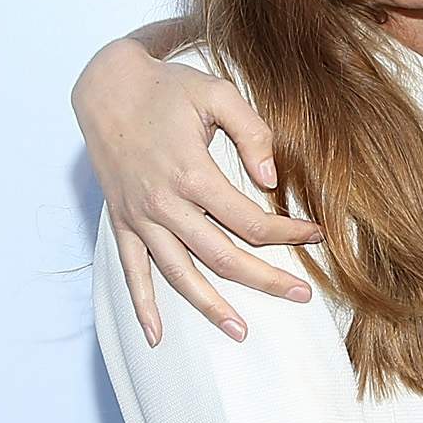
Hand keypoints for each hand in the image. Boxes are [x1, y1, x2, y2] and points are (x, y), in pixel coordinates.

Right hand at [70, 28, 320, 343]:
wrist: (107, 87)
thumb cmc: (167, 88)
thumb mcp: (216, 92)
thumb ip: (251, 132)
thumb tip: (271, 180)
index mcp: (192, 174)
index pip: (251, 221)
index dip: (288, 233)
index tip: (315, 234)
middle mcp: (165, 205)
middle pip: (223, 257)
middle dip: (267, 280)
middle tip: (302, 295)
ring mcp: (140, 218)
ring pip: (181, 275)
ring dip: (211, 307)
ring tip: (240, 331)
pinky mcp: (123, 222)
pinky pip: (132, 272)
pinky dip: (143, 305)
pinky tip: (156, 335)